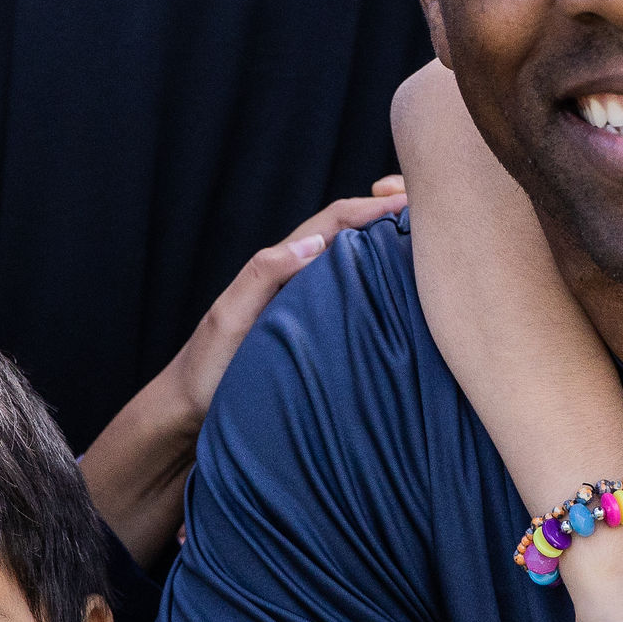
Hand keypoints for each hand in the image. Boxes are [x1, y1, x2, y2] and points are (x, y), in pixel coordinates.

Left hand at [77, 178, 405, 558]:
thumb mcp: (230, 317)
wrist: (189, 417)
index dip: (371, 207)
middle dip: (389, 218)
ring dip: (390, 252)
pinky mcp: (318, 338)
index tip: (411, 204)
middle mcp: (299, 281)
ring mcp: (310, 309)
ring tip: (432, 251)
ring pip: (357, 268)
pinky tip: (409, 302)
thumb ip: (264, 274)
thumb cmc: (206, 369)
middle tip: (434, 215)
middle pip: (352, 236)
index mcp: (280, 266)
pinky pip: (357, 303)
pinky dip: (383, 290)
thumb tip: (316, 243)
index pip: (335, 221)